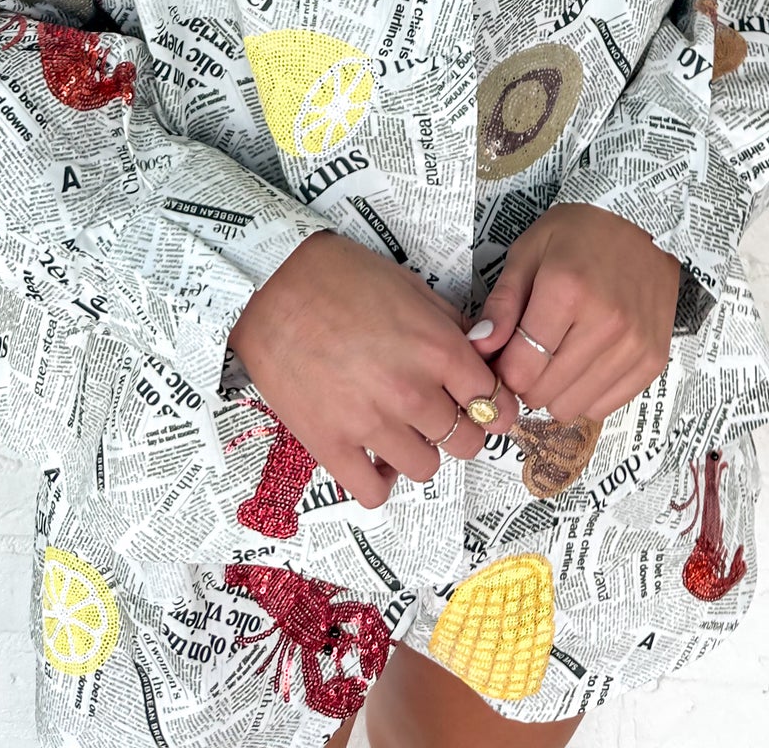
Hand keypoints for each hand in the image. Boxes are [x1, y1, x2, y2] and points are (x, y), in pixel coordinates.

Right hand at [226, 230, 518, 508]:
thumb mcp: (410, 286)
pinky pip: (374, 492)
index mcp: (437, 348)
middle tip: (444, 416)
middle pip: (467, 440)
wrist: (271, 288)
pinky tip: (375, 459)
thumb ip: (449, 325)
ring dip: (421, 451)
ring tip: (403, 430)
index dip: (497, 406)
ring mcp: (371, 424)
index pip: (493, 400)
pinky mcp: (331, 446)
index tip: (490, 408)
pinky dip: (381, 482)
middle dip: (463, 429)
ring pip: (426, 468)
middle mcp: (411, 391)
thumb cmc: (340, 276)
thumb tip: (479, 352)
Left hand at [470, 204, 680, 421]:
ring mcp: (634, 345)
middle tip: (531, 352)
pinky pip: (604, 407)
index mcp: (567, 290)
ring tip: (559, 355)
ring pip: (572, 407)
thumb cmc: (579, 234)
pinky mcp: (653, 360)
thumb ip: (503, 302)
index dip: (503, 369)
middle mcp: (606, 324)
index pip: (520, 368)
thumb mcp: (529, 251)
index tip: (504, 354)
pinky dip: (586, 393)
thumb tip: (480, 346)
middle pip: (543, 393)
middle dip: (527, 380)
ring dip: (556, 390)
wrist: (644, 224)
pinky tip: (585, 361)